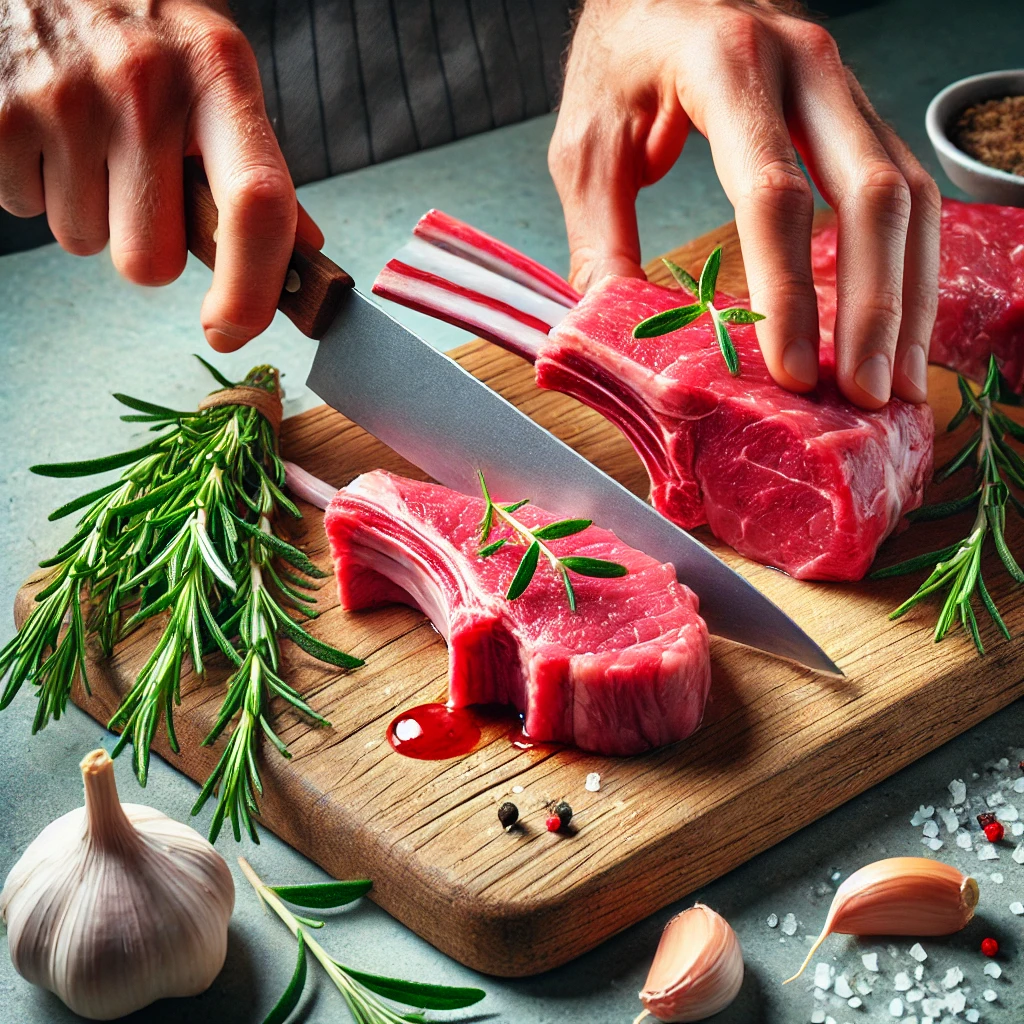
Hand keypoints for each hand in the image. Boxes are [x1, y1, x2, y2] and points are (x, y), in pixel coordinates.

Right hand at [0, 0, 321, 350]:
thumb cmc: (146, 39)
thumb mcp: (215, 74)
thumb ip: (257, 165)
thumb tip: (304, 248)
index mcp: (219, 73)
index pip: (257, 204)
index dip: (251, 289)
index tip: (235, 330)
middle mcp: (145, 83)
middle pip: (149, 262)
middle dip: (144, 245)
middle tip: (138, 184)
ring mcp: (64, 97)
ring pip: (84, 243)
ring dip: (90, 213)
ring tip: (89, 142)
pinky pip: (24, 210)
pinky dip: (37, 187)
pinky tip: (48, 134)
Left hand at [549, 0, 940, 407]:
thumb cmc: (621, 63)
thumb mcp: (587, 146)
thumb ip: (600, 237)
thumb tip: (614, 335)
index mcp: (726, 66)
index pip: (772, 192)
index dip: (789, 290)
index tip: (793, 372)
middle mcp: (805, 66)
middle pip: (871, 193)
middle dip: (875, 306)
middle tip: (868, 393)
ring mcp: (843, 85)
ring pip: (909, 194)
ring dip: (909, 296)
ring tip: (899, 383)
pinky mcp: (858, 112)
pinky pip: (908, 190)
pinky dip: (910, 266)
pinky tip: (900, 328)